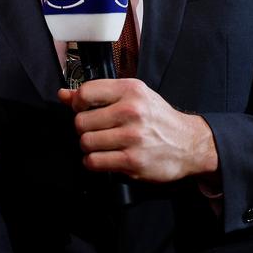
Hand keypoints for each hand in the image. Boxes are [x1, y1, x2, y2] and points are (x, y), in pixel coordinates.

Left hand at [58, 78, 219, 182]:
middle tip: (94, 130)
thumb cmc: (157, 117)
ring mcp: (132, 137)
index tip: (82, 109)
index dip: (77, 103)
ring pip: (86, 142)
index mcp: (130, 90)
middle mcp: (131, 111)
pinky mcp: (133, 161)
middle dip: (83, 128)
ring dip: (88, 146)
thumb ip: (97, 93)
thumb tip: (63, 95)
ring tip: (100, 144)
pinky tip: (102, 158)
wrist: (189, 143)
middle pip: (81, 121)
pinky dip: (92, 162)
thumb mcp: (132, 96)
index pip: (85, 92)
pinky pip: (94, 162)